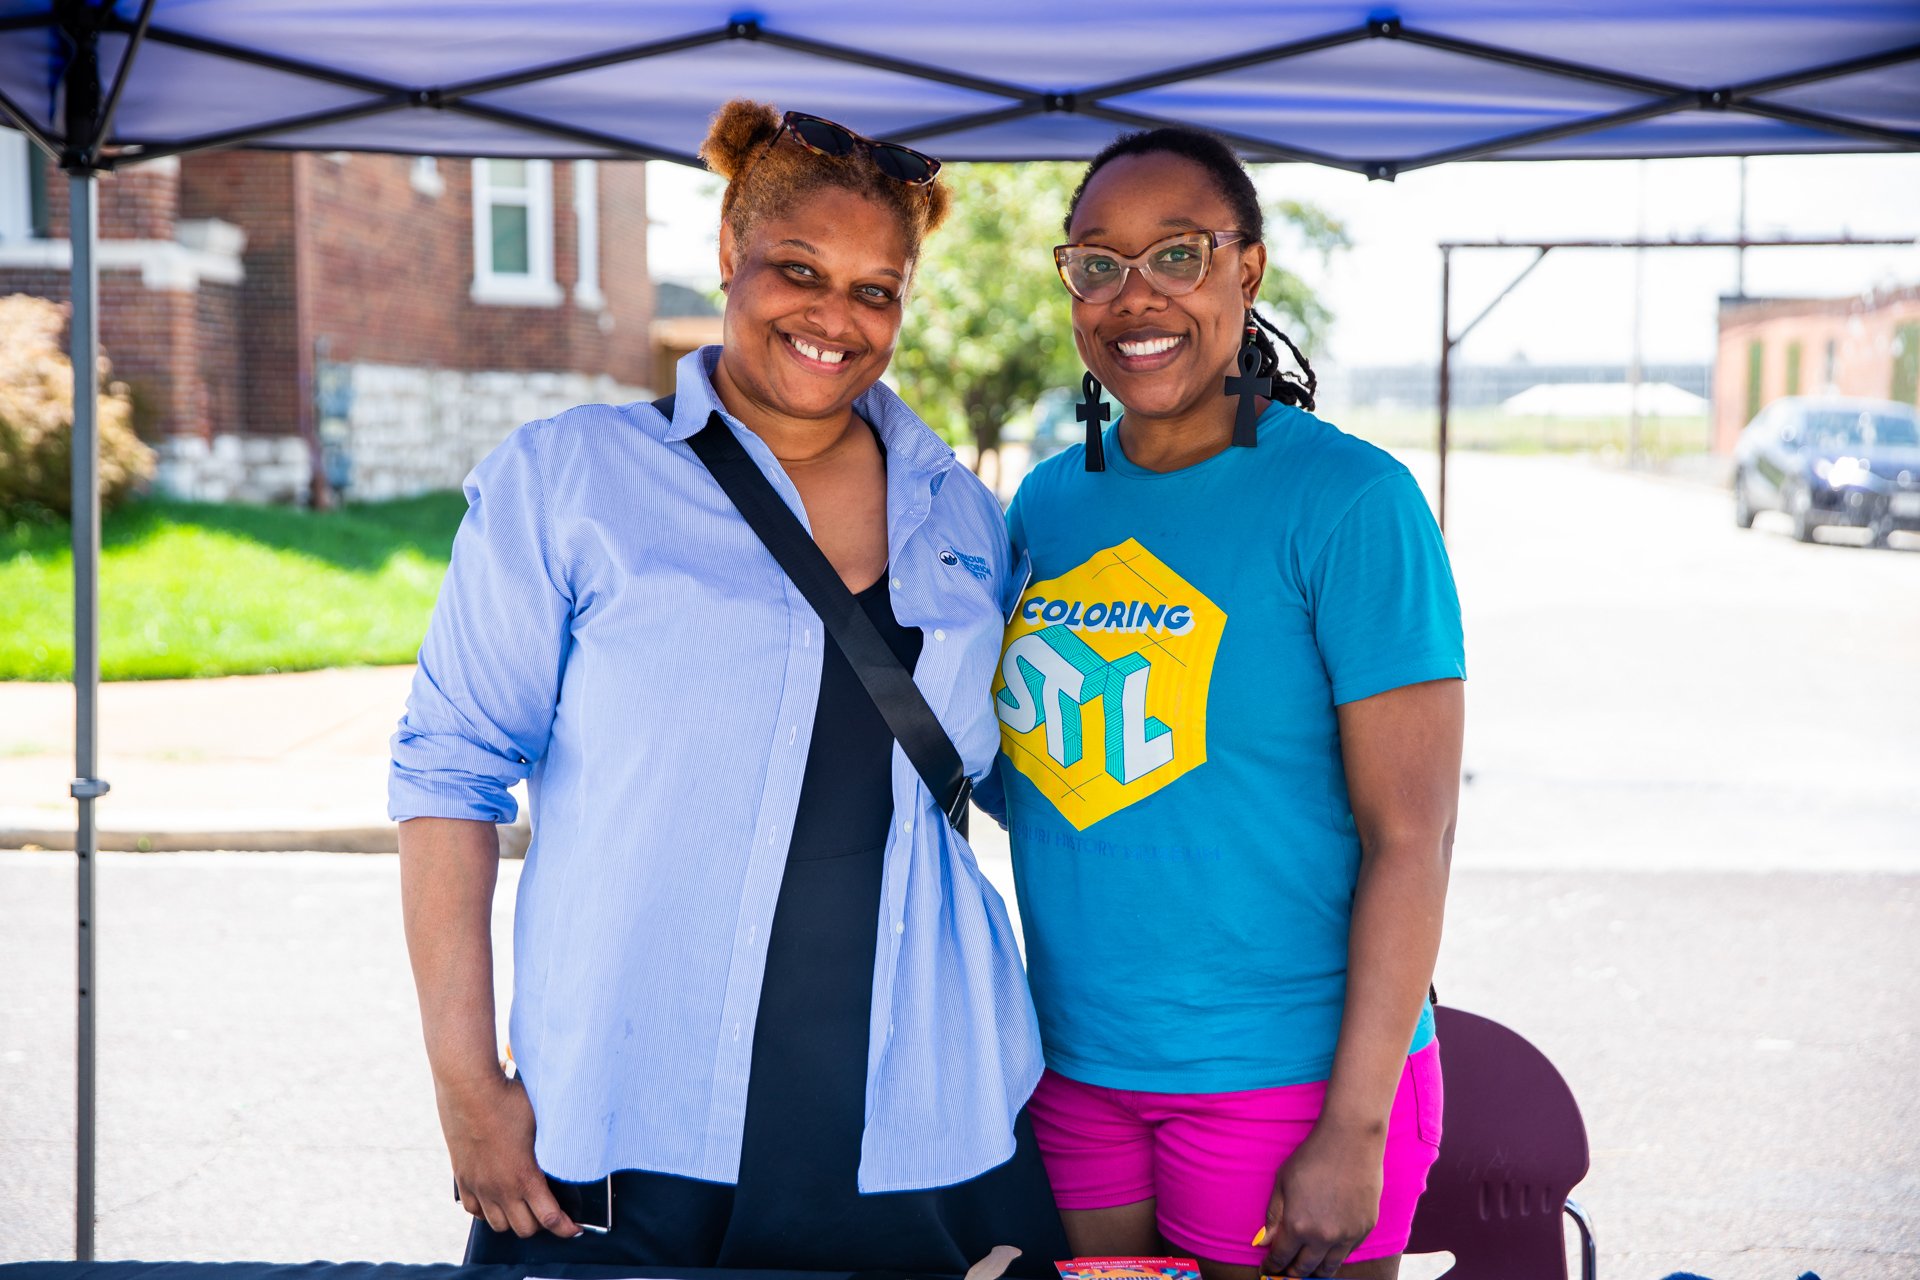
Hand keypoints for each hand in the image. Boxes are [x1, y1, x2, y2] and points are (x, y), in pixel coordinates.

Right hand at [437, 1070, 578, 1239]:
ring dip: (514, 1220)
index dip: (565, 1228)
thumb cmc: (510, 1099)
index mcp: (524, 1176)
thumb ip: (557, 1144)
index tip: (575, 1229)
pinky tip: (498, 1199)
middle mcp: (500, 1188)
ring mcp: (479, 1185)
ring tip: (526, 1206)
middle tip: (551, 1210)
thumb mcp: (544, 1121)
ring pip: (499, 1224)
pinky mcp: (463, 1178)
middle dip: (542, 1224)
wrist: (469, 1088)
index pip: (549, 1219)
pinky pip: (475, 1210)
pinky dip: (488, 1211)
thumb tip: (577, 1148)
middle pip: (524, 1228)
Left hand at [1259, 1115, 1384, 1277]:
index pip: (1281, 1258)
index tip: (1268, 1269)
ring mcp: (1347, 1235)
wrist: (1351, 1141)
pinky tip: (1329, 1251)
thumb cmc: (1312, 1156)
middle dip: (1292, 1272)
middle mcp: (1323, 1237)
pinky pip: (1348, 1252)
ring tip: (1307, 1268)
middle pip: (1305, 1268)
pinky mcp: (1365, 1228)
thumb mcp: (1283, 1182)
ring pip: (1329, 1267)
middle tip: (1286, 1273)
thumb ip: (1274, 1215)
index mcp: (1298, 1225)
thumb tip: (1265, 1241)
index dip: (1273, 1266)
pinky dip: (1336, 1256)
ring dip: (1316, 1270)